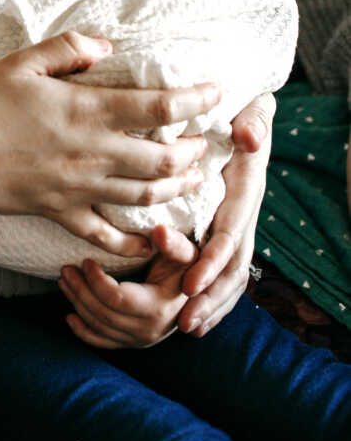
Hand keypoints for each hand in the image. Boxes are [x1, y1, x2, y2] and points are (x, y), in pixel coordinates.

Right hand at [0, 30, 216, 258]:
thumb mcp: (22, 60)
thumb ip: (70, 49)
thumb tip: (107, 45)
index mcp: (86, 111)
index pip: (160, 107)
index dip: (196, 100)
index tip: (215, 92)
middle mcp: (91, 154)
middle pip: (165, 160)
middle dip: (195, 152)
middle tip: (205, 140)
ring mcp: (77, 189)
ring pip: (145, 197)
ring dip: (177, 188)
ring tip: (190, 177)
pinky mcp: (59, 213)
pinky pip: (105, 234)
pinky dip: (133, 239)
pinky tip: (148, 237)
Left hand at [59, 226, 196, 348]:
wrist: (198, 290)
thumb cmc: (187, 266)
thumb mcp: (186, 252)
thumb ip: (173, 243)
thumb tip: (158, 232)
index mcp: (159, 308)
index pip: (117, 298)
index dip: (96, 281)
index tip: (85, 261)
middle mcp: (150, 330)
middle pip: (103, 313)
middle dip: (81, 291)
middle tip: (66, 269)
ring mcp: (141, 340)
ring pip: (99, 327)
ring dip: (78, 304)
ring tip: (65, 281)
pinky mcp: (133, 342)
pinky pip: (104, 342)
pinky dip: (84, 332)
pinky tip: (70, 317)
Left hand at [175, 93, 272, 336]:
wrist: (251, 116)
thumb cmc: (243, 113)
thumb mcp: (251, 112)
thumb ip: (253, 122)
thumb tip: (247, 136)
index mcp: (244, 194)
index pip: (228, 235)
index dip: (210, 262)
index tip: (189, 284)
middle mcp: (243, 215)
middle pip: (232, 267)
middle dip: (211, 297)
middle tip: (186, 323)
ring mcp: (237, 226)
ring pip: (231, 276)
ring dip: (212, 304)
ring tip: (189, 328)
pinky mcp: (226, 231)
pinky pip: (224, 271)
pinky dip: (214, 297)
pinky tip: (196, 319)